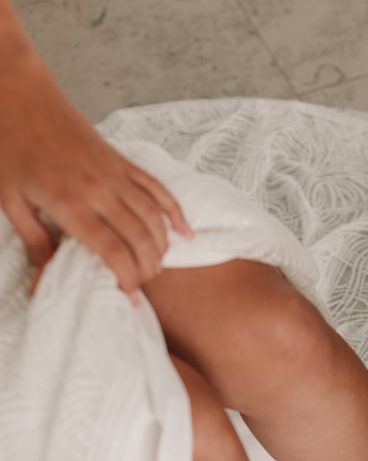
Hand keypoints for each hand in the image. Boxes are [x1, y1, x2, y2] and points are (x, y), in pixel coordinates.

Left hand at [0, 48, 191, 295]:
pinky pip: (157, 188)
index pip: (113, 251)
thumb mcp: (10, 201)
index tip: (129, 296)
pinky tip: (186, 232)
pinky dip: (175, 211)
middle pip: (140, 238)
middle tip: (143, 285)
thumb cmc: (10, 146)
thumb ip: (35, 243)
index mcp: (70, 203)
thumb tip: (44, 282)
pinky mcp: (121, 160)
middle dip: (147, 268)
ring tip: (157, 267)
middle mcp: (99, 189)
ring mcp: (114, 172)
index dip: (127, 278)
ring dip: (161, 247)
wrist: (19, 94)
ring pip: (154, 217)